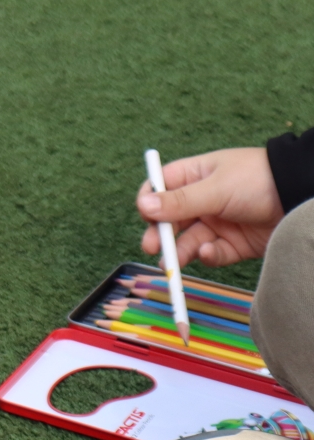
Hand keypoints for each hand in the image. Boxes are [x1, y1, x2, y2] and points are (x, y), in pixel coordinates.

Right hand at [137, 147, 282, 266]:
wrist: (303, 197)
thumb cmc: (259, 180)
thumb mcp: (216, 187)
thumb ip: (180, 201)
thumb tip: (142, 205)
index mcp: (195, 176)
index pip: (160, 188)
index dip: (149, 202)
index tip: (146, 215)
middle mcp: (202, 200)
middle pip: (169, 220)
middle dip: (160, 234)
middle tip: (153, 248)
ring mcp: (218, 222)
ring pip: (187, 240)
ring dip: (178, 251)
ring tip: (173, 262)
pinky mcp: (232, 244)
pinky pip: (211, 252)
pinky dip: (207, 255)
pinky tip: (208, 252)